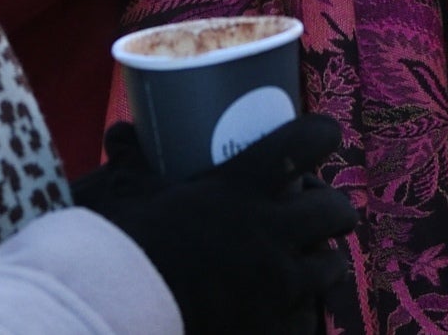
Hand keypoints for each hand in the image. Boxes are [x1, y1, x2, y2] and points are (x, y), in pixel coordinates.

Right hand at [72, 115, 358, 334]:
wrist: (113, 309)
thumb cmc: (118, 247)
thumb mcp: (129, 195)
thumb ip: (135, 164)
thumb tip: (119, 132)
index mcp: (244, 185)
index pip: (305, 142)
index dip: (319, 134)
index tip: (322, 136)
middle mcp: (273, 231)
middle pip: (334, 209)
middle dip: (331, 209)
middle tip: (318, 213)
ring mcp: (280, 284)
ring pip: (331, 266)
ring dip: (321, 261)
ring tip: (306, 265)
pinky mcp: (275, 329)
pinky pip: (307, 318)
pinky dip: (297, 312)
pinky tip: (281, 311)